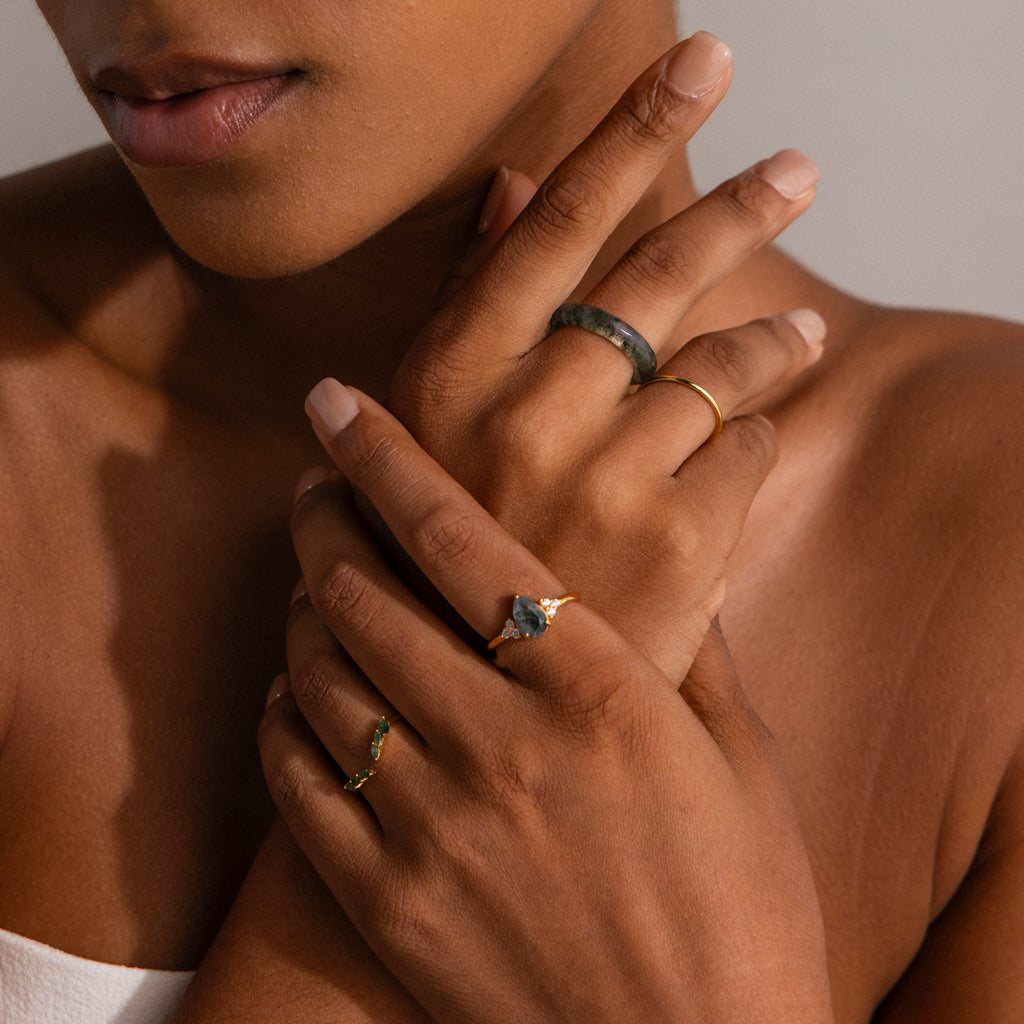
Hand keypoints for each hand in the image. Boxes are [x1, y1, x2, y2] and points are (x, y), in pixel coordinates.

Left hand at [260, 388, 833, 1023]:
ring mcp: (433, 826)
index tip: (335, 401)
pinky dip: (282, 715)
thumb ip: (691, 648)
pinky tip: (295, 690)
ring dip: (298, 606)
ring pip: (316, 674)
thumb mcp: (742, 759)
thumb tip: (667, 564)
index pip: (456, 538)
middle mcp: (500, 745)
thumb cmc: (743, 904)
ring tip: (308, 579)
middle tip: (314, 486)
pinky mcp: (389, 901)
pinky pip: (298, 780)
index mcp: (595, 691)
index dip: (383, 455)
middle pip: (362, 591)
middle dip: (321, 518)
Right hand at [378, 30, 822, 675]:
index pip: (555, 225)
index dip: (631, 132)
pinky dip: (750, 439)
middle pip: (657, 274)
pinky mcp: (676, 544)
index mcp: (451, 378)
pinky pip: (746, 449)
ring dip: (770, 340)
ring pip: (722, 362)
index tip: (698, 64)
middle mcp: (524, 413)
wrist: (475, 698)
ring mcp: (602, 478)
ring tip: (798, 334)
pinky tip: (733, 453)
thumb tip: (518, 182)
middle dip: (740, 208)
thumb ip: (474, 299)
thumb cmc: (450, 549)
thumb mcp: (431, 427)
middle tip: (800, 169)